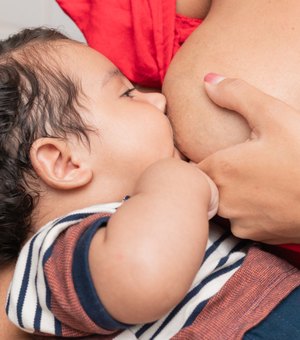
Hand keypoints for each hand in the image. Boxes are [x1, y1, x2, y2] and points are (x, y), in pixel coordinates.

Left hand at [199, 74, 299, 243]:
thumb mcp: (274, 114)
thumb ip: (236, 95)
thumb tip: (207, 81)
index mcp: (220, 169)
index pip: (189, 168)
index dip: (192, 160)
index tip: (204, 153)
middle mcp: (223, 199)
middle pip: (205, 187)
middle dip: (214, 176)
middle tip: (237, 163)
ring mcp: (239, 221)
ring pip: (222, 205)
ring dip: (231, 193)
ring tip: (254, 180)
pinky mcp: (255, 235)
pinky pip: (241, 221)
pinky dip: (248, 210)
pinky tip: (267, 197)